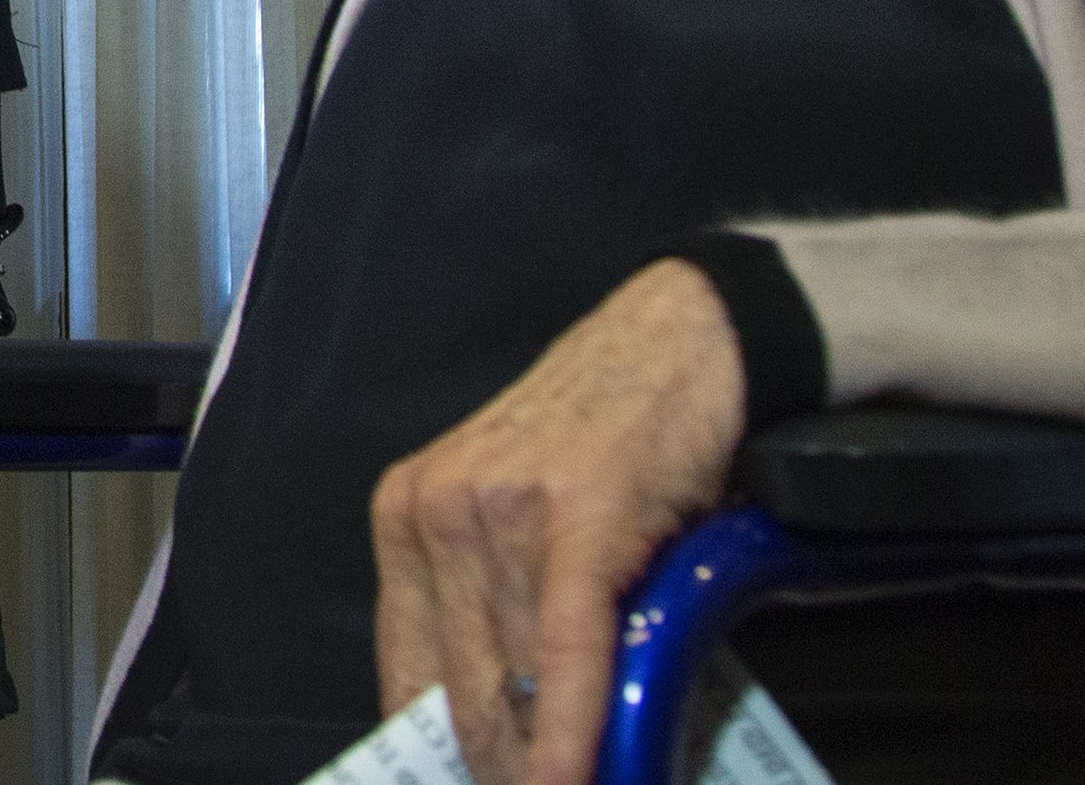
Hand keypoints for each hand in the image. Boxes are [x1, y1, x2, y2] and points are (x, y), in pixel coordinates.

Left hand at [369, 259, 745, 784]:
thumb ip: (495, 605)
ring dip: (544, 762)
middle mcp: (438, 512)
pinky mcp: (576, 521)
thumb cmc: (607, 436)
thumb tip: (507, 730)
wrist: (679, 343)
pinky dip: (571, 726)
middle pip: (459, 689)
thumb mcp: (518, 514)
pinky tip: (572, 776)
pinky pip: (564, 651)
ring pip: (514, 680)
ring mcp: (501, 513)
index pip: (405, 672)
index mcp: (409, 516)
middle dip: (498, 769)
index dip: (437, 755)